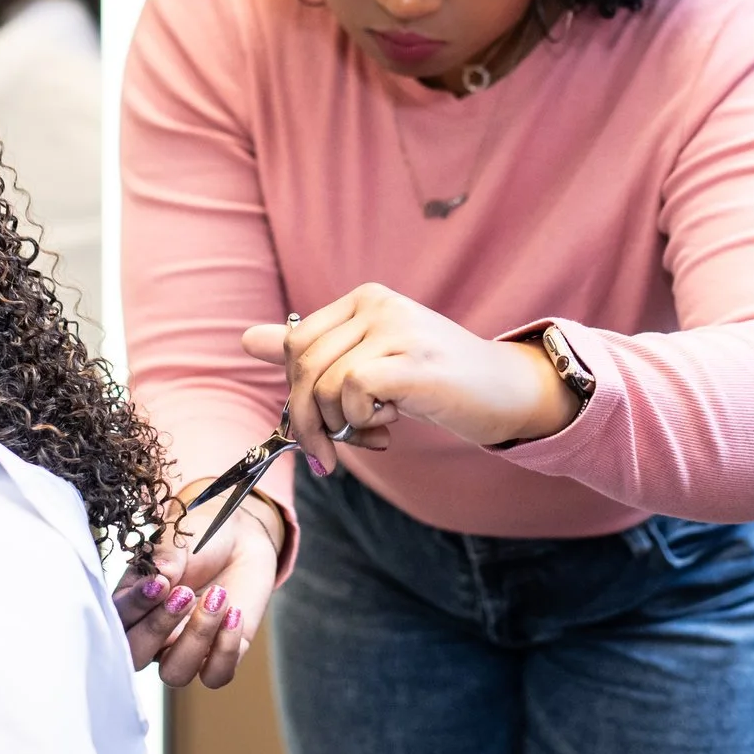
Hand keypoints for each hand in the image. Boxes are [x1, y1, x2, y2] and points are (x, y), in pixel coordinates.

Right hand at [110, 489, 282, 688]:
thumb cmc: (201, 538)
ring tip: (217, 596)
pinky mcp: (219, 655)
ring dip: (196, 638)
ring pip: (175, 673)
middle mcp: (153, 634)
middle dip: (157, 629)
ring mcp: (185, 648)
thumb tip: (159, 579)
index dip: (135, 607)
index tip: (160, 583)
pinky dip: (226, 648)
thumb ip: (162, 561)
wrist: (242, 538)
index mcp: (133, 604)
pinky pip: (216, 676)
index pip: (117, 620)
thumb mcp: (176, 541)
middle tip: (184, 594)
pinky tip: (235, 613)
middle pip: (136, 657)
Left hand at [240, 283, 580, 468]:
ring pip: (323, 384)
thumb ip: (312, 350)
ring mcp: (396, 329)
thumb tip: (246, 339)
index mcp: (363, 299)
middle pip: (303, 365)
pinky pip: (352, 392)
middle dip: (307, 420)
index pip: (296, 343)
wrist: (506, 392)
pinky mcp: (411, 361)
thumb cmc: (437, 383)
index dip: (296, 393)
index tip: (318, 429)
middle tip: (331, 453)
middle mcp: (377, 304)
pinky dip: (361, 421)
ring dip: (338, 427)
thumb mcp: (371, 362)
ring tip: (373, 434)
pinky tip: (389, 425)